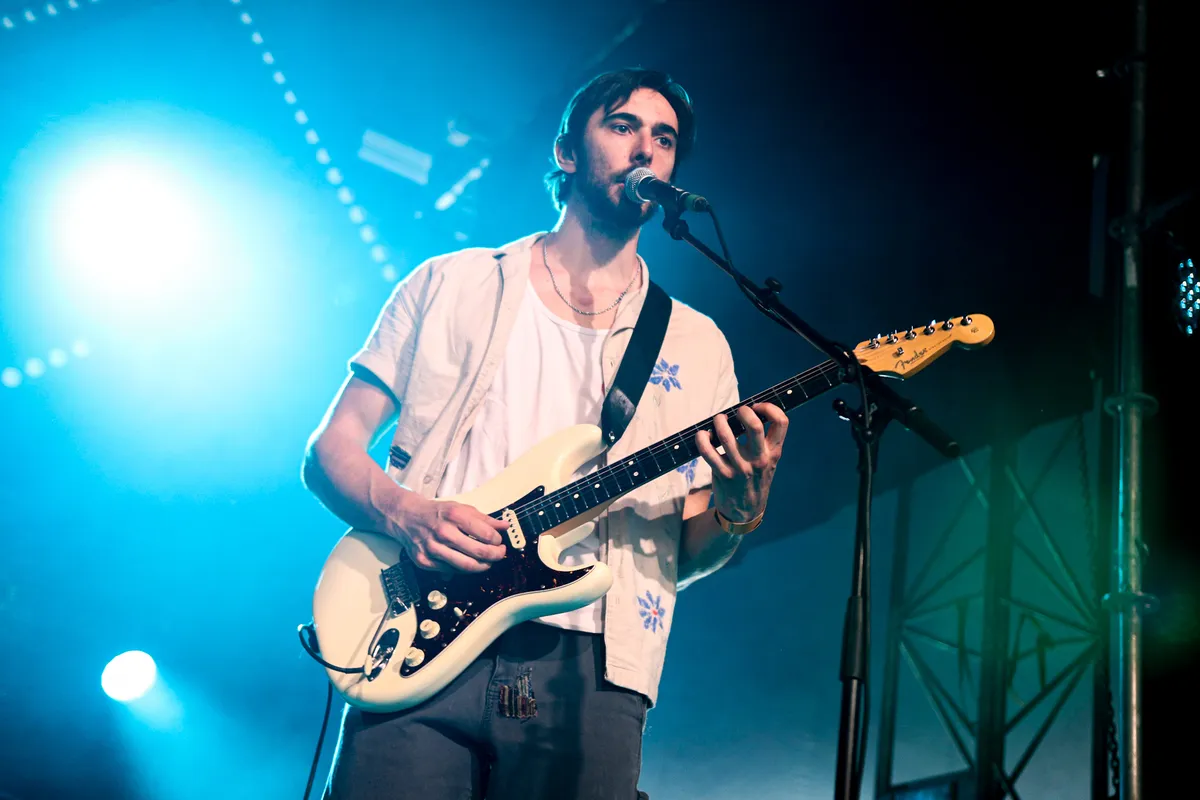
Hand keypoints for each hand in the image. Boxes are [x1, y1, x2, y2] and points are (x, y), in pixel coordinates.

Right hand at [390, 496, 508, 572]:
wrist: (407, 517)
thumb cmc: (436, 513)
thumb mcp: (462, 508)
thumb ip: (485, 519)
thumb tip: (504, 526)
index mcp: (454, 516)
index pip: (486, 534)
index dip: (497, 541)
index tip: (499, 542)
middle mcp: (443, 532)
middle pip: (479, 552)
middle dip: (495, 556)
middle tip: (499, 554)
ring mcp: (433, 549)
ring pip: (466, 566)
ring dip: (482, 567)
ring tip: (487, 562)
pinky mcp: (426, 562)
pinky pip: (452, 571)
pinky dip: (464, 570)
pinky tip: (468, 563)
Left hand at [695, 403, 788, 522]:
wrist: (746, 512)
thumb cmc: (756, 480)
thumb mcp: (769, 462)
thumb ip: (764, 442)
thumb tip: (748, 413)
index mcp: (773, 453)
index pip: (781, 422)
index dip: (769, 408)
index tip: (758, 407)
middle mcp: (759, 459)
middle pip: (754, 425)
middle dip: (743, 411)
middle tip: (737, 412)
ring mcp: (740, 467)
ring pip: (726, 435)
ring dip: (719, 421)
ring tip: (719, 420)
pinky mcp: (723, 474)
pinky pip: (708, 451)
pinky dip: (702, 439)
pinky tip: (703, 435)